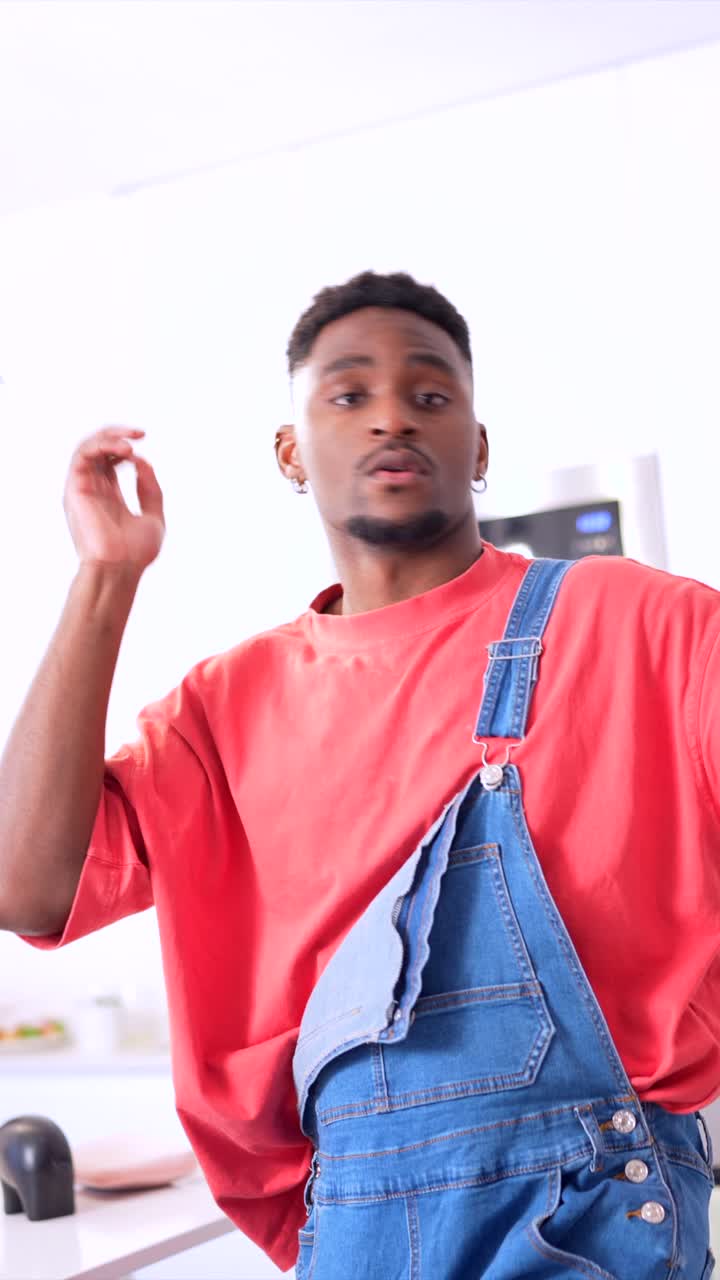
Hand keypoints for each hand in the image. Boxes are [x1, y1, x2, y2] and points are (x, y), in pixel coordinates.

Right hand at [63, 428, 164, 569]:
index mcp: (110, 495)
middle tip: (140, 433)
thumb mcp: (153, 516)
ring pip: (88, 447)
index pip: (110, 459)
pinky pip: (81, 455)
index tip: (144, 443)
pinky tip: (123, 451)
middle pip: (98, 448)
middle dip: (117, 434)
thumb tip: (141, 460)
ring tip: (130, 444)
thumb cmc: (136, 553)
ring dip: (109, 437)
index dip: (126, 446)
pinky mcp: (75, 489)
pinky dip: (101, 446)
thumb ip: (148, 487)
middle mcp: (94, 489)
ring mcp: (83, 488)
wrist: (121, 570)